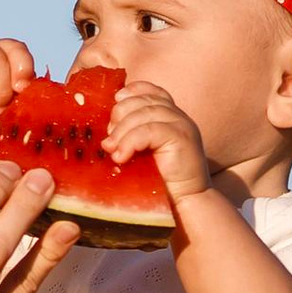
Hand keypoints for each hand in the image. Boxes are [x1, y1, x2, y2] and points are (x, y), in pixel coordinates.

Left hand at [98, 77, 212, 210]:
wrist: (186, 202)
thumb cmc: (161, 181)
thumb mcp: (143, 153)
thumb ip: (131, 137)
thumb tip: (105, 132)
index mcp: (169, 116)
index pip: (150, 90)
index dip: (131, 92)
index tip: (115, 102)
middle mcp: (178, 116)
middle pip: (142, 100)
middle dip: (120, 116)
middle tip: (110, 140)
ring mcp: (182, 125)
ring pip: (144, 114)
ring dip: (122, 132)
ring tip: (112, 151)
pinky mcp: (181, 137)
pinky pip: (149, 130)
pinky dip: (130, 141)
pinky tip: (122, 157)